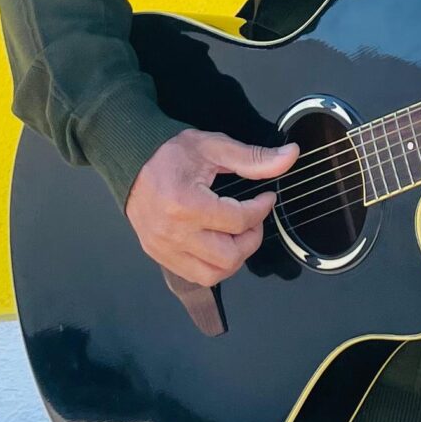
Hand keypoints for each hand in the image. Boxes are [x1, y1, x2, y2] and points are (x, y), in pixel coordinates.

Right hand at [125, 129, 298, 286]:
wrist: (131, 161)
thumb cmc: (169, 153)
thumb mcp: (213, 147)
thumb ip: (253, 157)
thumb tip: (289, 156)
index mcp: (186, 204)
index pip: (239, 221)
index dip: (262, 209)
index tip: (266, 198)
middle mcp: (173, 232)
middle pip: (229, 256)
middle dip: (251, 239)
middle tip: (253, 219)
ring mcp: (163, 248)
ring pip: (213, 274)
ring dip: (234, 257)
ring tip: (237, 234)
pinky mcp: (158, 254)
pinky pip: (194, 275)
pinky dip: (213, 265)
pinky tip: (218, 243)